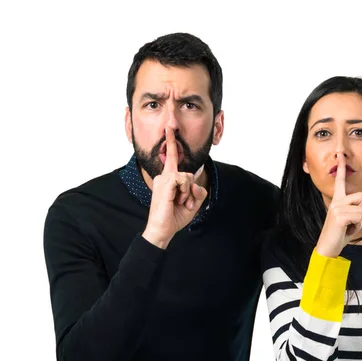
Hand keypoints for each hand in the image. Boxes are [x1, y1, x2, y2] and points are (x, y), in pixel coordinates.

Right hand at [142, 126, 206, 247]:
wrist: (163, 230)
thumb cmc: (174, 217)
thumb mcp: (193, 203)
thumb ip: (198, 191)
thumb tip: (195, 183)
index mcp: (169, 180)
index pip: (172, 158)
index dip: (171, 142)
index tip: (169, 128)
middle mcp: (164, 176)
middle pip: (189, 174)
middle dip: (192, 191)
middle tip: (184, 204)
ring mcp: (163, 179)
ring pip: (187, 176)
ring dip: (189, 193)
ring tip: (181, 203)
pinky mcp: (165, 182)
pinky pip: (184, 179)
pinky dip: (185, 191)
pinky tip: (178, 200)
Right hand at [316, 152, 361, 257]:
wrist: (327, 248)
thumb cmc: (338, 236)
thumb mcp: (353, 224)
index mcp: (337, 201)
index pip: (340, 181)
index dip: (341, 168)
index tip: (340, 154)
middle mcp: (336, 202)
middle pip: (361, 197)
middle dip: (361, 212)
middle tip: (351, 224)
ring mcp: (336, 208)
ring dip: (359, 221)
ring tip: (348, 228)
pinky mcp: (339, 216)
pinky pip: (359, 216)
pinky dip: (357, 226)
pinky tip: (347, 231)